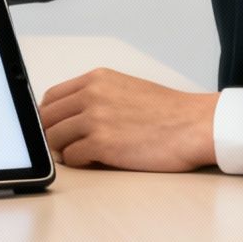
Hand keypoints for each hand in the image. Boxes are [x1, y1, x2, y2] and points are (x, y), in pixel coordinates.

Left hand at [37, 68, 217, 171]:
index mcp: (96, 79)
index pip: (51, 97)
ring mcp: (95, 119)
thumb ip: (96, 96)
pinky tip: (94, 161)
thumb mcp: (125, 88)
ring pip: (55, 139)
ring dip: (65, 150)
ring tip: (82, 154)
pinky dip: (79, 162)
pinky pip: (72, 157)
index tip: (53, 126)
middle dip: (52, 134)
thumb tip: (71, 114)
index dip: (48, 115)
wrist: (195, 125)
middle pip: (48, 118)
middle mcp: (91, 95)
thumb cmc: (167, 111)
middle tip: (64, 146)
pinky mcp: (102, 144)